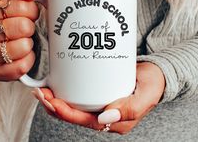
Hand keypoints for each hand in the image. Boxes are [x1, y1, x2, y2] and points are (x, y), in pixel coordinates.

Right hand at [0, 0, 38, 80]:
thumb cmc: (7, 20)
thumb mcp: (12, 0)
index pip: (23, 6)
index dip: (31, 10)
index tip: (27, 13)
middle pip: (24, 26)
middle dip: (30, 27)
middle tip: (24, 28)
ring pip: (23, 47)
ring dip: (28, 44)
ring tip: (21, 41)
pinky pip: (21, 67)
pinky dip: (27, 61)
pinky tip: (22, 55)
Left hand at [32, 62, 164, 133]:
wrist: (157, 74)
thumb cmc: (152, 85)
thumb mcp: (144, 97)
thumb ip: (128, 109)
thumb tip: (104, 119)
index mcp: (114, 122)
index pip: (85, 121)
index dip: (66, 113)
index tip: (52, 101)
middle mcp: (104, 116)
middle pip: (74, 115)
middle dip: (54, 106)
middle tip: (40, 93)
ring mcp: (101, 105)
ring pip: (73, 107)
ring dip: (55, 100)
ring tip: (41, 90)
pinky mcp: (99, 93)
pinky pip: (78, 97)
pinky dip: (65, 92)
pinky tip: (55, 84)